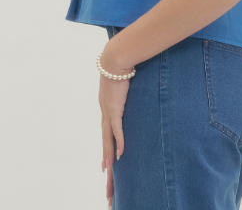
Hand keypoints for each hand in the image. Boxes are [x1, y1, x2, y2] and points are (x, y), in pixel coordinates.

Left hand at [99, 38, 133, 208]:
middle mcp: (106, 114)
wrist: (114, 57)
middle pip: (106, 144)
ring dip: (109, 159)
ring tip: (109, 175)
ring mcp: (109, 112)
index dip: (108, 153)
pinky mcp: (114, 107)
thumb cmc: (119, 66)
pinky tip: (119, 155)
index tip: (107, 170)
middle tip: (107, 184)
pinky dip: (118, 142)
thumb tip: (136, 87)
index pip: (107, 136)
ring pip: (108, 141)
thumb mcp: (124, 83)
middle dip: (107, 166)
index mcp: (107, 109)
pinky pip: (117, 129)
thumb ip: (128, 90)